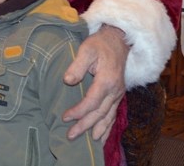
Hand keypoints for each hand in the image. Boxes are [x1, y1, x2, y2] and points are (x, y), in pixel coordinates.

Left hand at [62, 24, 127, 140]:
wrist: (118, 40)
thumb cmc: (100, 44)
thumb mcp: (87, 49)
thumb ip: (77, 65)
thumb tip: (68, 80)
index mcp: (106, 80)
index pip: (91, 102)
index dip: (78, 112)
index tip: (65, 118)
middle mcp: (115, 90)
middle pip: (99, 113)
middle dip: (85, 126)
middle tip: (70, 135)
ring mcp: (118, 93)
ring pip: (108, 116)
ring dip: (98, 130)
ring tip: (88, 142)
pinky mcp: (118, 94)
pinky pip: (114, 114)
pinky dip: (108, 127)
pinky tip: (102, 136)